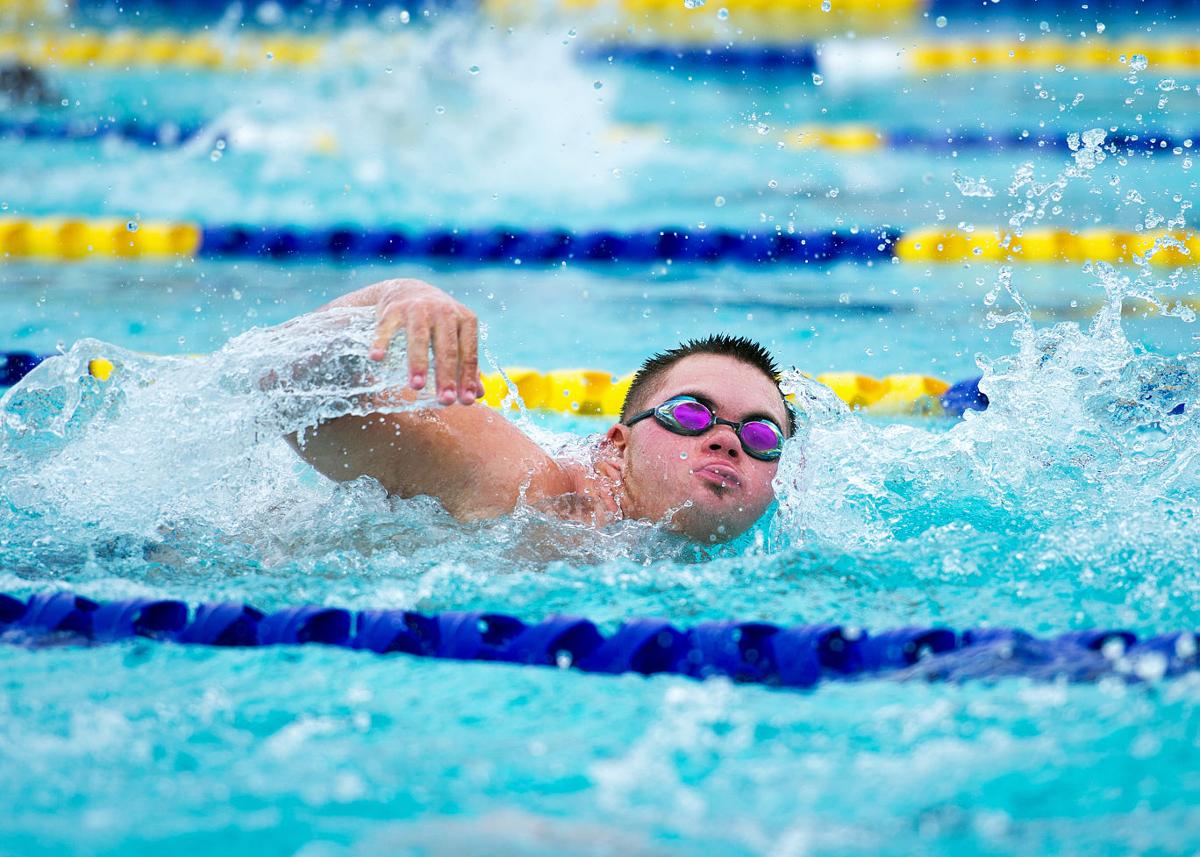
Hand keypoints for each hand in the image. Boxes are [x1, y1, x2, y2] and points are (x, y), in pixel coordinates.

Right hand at [367, 279, 483, 405]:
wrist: (407, 290)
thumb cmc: (438, 322)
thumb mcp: (457, 338)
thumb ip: (466, 364)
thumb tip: (478, 395)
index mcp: (465, 320)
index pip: (468, 353)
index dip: (467, 377)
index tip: (465, 401)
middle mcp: (444, 311)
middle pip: (447, 348)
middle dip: (446, 375)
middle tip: (445, 401)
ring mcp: (418, 308)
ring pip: (420, 338)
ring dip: (418, 363)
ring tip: (417, 386)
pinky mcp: (393, 308)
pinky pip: (387, 327)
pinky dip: (381, 342)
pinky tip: (377, 358)